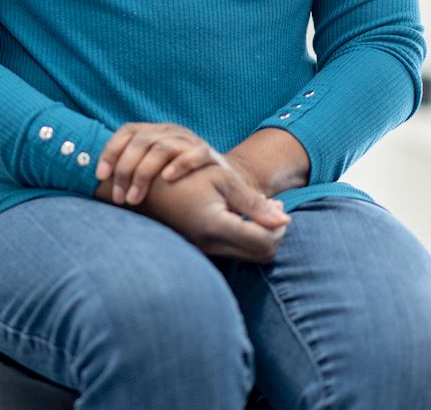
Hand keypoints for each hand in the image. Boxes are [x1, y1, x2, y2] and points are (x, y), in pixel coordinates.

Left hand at [96, 122, 222, 206]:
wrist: (224, 182)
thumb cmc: (180, 180)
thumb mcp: (156, 170)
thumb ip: (133, 171)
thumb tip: (96, 183)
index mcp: (155, 132)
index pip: (127, 131)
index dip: (110, 151)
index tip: (99, 175)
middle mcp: (171, 132)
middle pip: (141, 141)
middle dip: (124, 170)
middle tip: (118, 197)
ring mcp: (190, 141)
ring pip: (162, 147)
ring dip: (144, 174)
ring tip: (134, 198)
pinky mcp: (209, 154)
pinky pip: (194, 154)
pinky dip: (179, 165)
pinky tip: (167, 179)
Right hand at [135, 164, 290, 263]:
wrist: (144, 187)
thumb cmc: (183, 176)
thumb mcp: (221, 180)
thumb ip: (253, 203)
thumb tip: (285, 220)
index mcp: (216, 227)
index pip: (265, 242)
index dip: (278, 226)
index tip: (279, 205)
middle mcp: (210, 246)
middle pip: (261, 254)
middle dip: (274, 233)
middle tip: (276, 207)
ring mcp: (204, 250)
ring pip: (249, 254)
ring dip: (261, 233)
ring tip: (262, 207)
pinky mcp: (200, 249)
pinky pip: (234, 250)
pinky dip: (245, 235)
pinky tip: (243, 214)